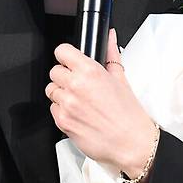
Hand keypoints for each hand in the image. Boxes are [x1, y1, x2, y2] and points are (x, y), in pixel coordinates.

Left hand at [46, 28, 156, 177]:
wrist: (131, 144)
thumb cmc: (129, 115)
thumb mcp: (122, 79)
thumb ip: (111, 55)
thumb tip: (109, 38)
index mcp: (90, 71)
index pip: (62, 51)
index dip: (66, 56)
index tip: (70, 61)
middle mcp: (75, 86)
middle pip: (54, 71)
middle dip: (65, 76)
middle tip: (78, 85)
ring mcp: (67, 104)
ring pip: (51, 90)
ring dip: (62, 94)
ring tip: (80, 101)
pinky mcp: (62, 121)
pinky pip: (53, 109)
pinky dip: (62, 111)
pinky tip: (78, 114)